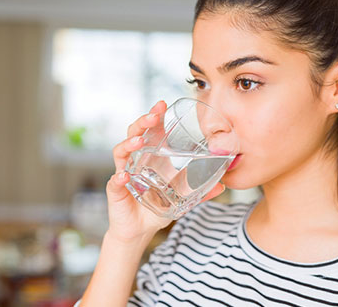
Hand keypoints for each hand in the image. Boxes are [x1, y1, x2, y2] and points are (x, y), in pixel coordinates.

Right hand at [106, 100, 225, 242]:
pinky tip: (124, 177)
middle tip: (154, 115)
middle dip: (143, 123)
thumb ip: (200, 192)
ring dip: (129, 144)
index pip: (149, 132)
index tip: (162, 105)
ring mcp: (124, 174)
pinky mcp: (116, 191)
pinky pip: (114, 182)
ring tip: (139, 141)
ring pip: (121, 152)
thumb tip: (223, 186)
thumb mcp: (181, 199)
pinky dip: (118, 178)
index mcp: (149, 158)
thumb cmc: (156, 209)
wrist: (139, 231)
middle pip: (134, 134)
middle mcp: (134, 162)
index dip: (154, 117)